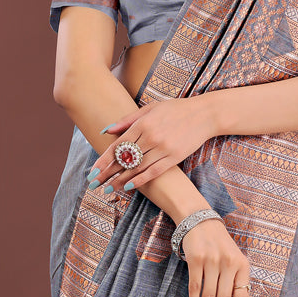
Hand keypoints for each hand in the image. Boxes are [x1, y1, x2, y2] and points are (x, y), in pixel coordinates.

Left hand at [88, 100, 215, 193]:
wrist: (205, 114)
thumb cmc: (176, 109)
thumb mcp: (151, 108)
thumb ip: (128, 120)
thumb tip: (106, 130)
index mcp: (143, 123)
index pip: (118, 145)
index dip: (103, 159)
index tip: (92, 170)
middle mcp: (151, 136)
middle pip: (124, 158)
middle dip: (107, 172)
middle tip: (94, 184)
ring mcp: (163, 147)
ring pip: (137, 167)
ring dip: (121, 179)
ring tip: (109, 188)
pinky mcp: (174, 157)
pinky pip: (154, 171)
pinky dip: (141, 179)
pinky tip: (129, 186)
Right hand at [180, 217, 251, 296]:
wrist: (201, 222)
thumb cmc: (218, 246)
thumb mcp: (233, 259)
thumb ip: (234, 281)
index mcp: (243, 264)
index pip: (243, 296)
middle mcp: (229, 262)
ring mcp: (212, 260)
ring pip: (209, 296)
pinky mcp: (196, 259)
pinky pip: (195, 288)